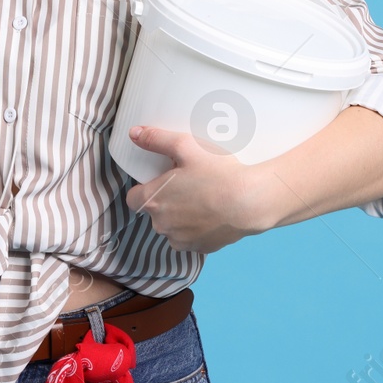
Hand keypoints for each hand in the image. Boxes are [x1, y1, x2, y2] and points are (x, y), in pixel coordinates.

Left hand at [123, 124, 271, 253]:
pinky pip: (191, 238)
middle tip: (188, 184)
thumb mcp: (186, 146)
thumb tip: (135, 133)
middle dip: (166, 200)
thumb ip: (156, 139)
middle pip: (155, 212)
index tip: (160, 181)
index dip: (144, 188)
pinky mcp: (200, 248)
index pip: (133, 198)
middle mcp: (162, 225)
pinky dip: (197, 228)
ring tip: (202, 198)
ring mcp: (181, 240)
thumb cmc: (217, 173)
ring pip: (173, 227)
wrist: (250, 202)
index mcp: (153, 201)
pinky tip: (212, 214)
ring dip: (180, 216)